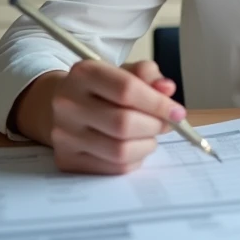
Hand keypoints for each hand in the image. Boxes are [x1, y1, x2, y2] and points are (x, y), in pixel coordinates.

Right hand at [48, 59, 181, 174]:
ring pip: (119, 150)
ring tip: (150, 136)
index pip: (126, 89)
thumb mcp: (123, 71)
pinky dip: (134, 159)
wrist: (63, 106)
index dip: (158, 103)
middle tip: (165, 124)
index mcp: (84, 73)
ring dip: (146, 145)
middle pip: (123, 123)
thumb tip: (167, 89)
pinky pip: (113, 168)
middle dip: (154, 126)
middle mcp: (68, 104)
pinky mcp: (66, 159)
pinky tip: (135, 147)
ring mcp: (64, 135)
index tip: (177, 112)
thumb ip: (148, 75)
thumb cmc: (101, 88)